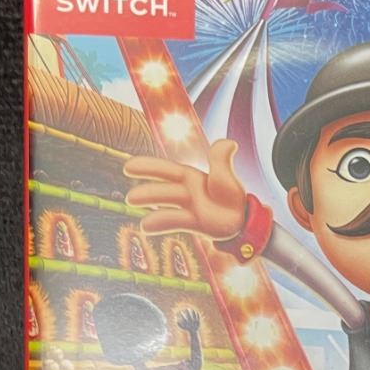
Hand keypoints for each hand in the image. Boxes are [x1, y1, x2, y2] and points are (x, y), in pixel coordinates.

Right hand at [124, 139, 248, 243]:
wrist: (241, 220)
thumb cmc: (230, 196)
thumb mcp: (226, 175)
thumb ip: (221, 158)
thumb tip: (229, 142)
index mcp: (190, 177)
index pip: (167, 170)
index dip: (148, 167)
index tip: (127, 167)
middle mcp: (185, 192)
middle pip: (164, 191)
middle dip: (148, 194)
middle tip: (131, 199)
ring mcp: (187, 209)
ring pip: (167, 207)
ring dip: (154, 211)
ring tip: (138, 217)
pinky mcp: (193, 224)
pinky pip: (175, 222)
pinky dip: (161, 224)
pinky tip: (145, 227)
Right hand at [176, 307, 200, 334]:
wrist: (193, 332)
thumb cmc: (186, 328)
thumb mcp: (181, 326)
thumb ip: (177, 322)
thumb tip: (175, 317)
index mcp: (186, 324)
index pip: (183, 318)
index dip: (181, 314)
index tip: (180, 311)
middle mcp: (191, 322)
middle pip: (189, 316)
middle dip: (187, 312)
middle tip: (186, 309)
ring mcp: (195, 322)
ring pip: (194, 315)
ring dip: (192, 311)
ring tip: (191, 309)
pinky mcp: (198, 322)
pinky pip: (198, 317)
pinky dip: (197, 314)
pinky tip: (196, 311)